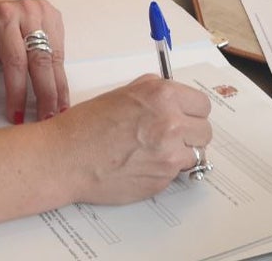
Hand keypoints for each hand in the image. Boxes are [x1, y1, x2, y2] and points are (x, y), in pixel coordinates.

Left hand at [0, 0, 70, 123]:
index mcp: (4, 17)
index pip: (15, 60)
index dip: (18, 90)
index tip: (17, 114)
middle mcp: (28, 11)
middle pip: (41, 59)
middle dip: (45, 93)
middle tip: (46, 119)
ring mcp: (45, 13)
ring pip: (55, 57)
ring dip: (57, 88)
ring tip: (58, 112)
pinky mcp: (56, 18)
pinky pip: (61, 52)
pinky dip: (60, 76)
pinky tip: (60, 94)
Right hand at [50, 75, 212, 204]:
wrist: (66, 157)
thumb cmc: (86, 125)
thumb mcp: (123, 93)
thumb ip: (154, 92)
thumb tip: (174, 97)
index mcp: (161, 95)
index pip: (202, 104)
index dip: (191, 111)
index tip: (185, 115)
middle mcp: (170, 123)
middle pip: (205, 131)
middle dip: (190, 133)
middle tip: (170, 135)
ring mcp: (169, 155)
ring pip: (195, 154)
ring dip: (180, 153)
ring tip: (154, 151)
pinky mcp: (163, 180)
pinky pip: (177, 174)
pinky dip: (164, 170)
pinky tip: (142, 164)